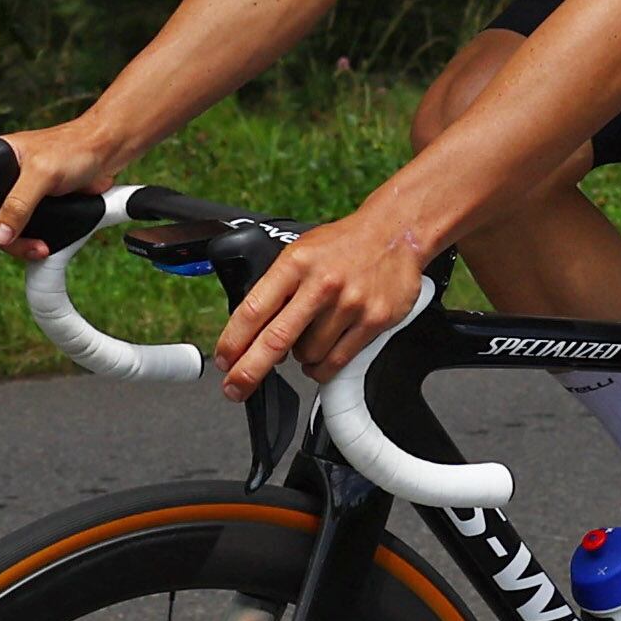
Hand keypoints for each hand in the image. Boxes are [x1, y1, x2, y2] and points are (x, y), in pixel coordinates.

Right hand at [0, 121, 125, 278]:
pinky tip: (37, 250)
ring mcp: (3, 197)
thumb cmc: (72, 148)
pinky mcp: (22, 210)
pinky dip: (21, 246)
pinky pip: (12, 234)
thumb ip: (19, 203)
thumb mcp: (43, 173)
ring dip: (8, 247)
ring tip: (34, 250)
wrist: (104, 151)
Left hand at [213, 206, 435, 396]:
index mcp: (296, 264)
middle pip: (276, 340)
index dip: (233, 341)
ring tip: (308, 341)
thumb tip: (251, 331)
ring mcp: (350, 304)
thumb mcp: (301, 253)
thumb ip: (278, 287)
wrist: (397, 232)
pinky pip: (337, 361)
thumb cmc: (344, 246)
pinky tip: (321, 357)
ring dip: (299, 359)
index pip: (254, 309)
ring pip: (308, 355)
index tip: (223, 360)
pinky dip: (322, 368)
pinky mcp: (374, 321)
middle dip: (249, 371)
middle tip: (234, 388)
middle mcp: (322, 284)